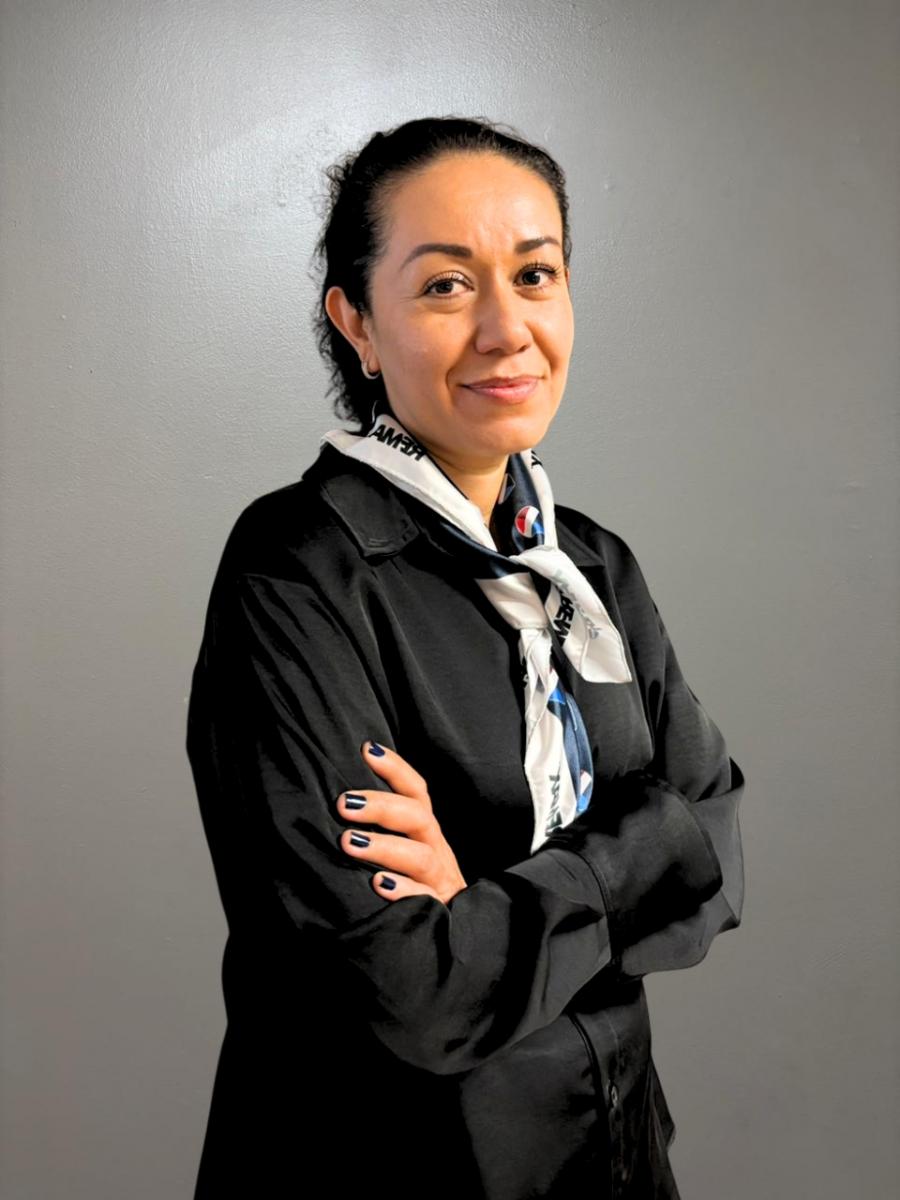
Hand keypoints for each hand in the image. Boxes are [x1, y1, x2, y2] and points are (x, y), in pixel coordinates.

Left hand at [335, 740, 467, 904]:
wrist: (450, 936)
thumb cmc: (413, 886)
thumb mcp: (403, 852)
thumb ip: (380, 830)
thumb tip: (337, 802)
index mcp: (425, 832)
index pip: (416, 792)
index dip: (396, 768)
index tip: (367, 749)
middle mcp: (436, 850)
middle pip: (418, 817)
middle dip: (382, 806)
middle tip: (344, 803)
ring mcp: (439, 883)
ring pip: (421, 857)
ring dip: (385, 847)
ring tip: (350, 842)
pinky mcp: (439, 914)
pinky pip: (425, 901)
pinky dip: (403, 891)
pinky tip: (377, 885)